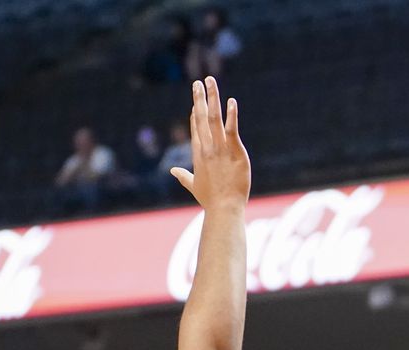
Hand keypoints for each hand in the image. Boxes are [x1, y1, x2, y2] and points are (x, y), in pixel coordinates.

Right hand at [171, 76, 249, 210]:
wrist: (224, 209)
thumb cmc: (210, 200)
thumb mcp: (193, 186)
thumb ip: (183, 176)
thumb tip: (173, 170)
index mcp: (198, 154)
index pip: (196, 129)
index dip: (195, 113)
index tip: (195, 100)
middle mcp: (207, 148)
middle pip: (201, 118)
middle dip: (199, 98)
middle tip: (198, 82)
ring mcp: (220, 149)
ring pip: (214, 118)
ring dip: (212, 98)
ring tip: (210, 81)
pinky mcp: (235, 152)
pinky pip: (232, 130)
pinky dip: (231, 115)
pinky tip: (231, 101)